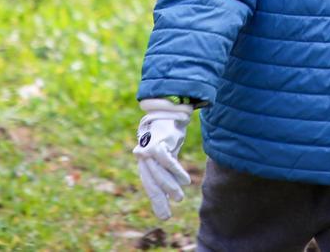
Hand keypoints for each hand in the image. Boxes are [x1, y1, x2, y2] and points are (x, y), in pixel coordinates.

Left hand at [133, 98, 193, 219]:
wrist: (167, 112)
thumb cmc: (168, 136)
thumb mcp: (168, 156)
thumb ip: (167, 172)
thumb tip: (172, 193)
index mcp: (146, 163)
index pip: (151, 185)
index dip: (158, 201)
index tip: (164, 215)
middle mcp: (144, 159)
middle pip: (151, 183)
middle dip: (159, 201)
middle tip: (166, 216)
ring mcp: (149, 151)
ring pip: (158, 174)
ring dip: (170, 187)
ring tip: (179, 199)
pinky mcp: (157, 144)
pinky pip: (167, 161)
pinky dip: (176, 171)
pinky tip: (185, 181)